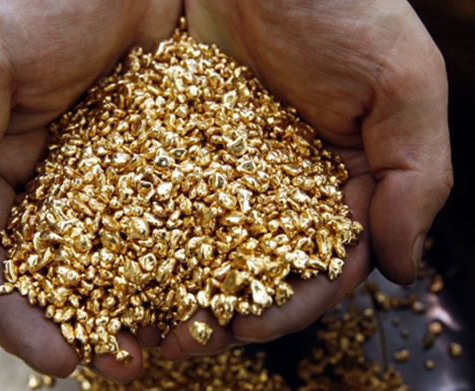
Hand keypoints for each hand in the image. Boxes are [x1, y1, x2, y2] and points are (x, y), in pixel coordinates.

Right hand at [0, 0, 180, 380]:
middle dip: (89, 324)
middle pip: (66, 271)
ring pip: (124, 253)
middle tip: (123, 364)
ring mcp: (115, 173)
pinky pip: (174, 214)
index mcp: (1, 170)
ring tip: (171, 339)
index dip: (20, 316)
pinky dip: (185, 253)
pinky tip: (207, 282)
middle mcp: (57, 182)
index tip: (57, 359)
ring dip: (142, 302)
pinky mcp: (165, 158)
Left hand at [158, 0, 452, 359]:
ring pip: (200, 243)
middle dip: (220, 308)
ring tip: (139, 319)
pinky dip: (140, 234)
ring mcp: (225, 168)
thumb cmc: (341, 6)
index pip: (319, 267)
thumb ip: (416, 174)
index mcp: (338, 184)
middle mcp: (280, 187)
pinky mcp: (177, 143)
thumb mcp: (402, 80)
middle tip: (181, 338)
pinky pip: (156, 196)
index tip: (245, 324)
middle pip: (252, 267)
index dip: (286, 304)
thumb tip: (406, 265)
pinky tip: (115, 261)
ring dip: (173, 286)